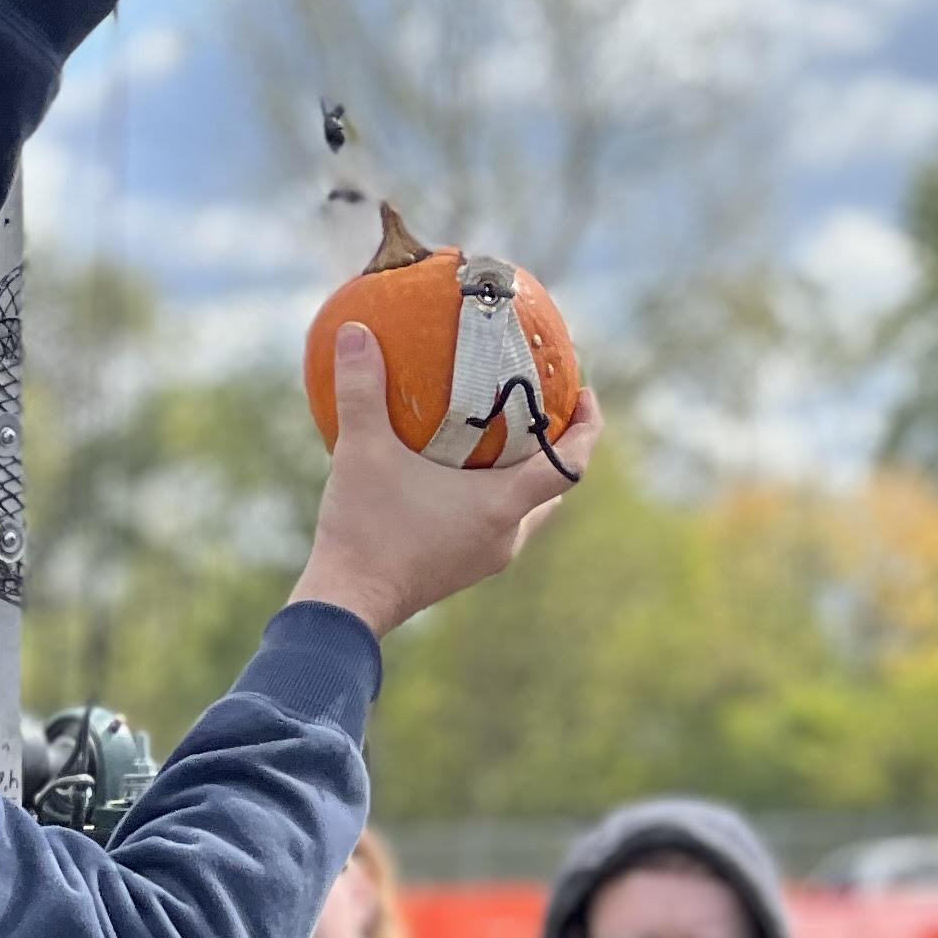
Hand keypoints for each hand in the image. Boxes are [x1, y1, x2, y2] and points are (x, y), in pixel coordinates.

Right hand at [290, 324, 600, 638]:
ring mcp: (487, 557)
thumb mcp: (361, 452)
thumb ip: (362, 390)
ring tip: (506, 436)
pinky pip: (497, 523)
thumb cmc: (364, 530)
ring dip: (525, 474)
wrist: (348, 605)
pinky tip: (460, 473)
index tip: (587, 394)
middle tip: (546, 407)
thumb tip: (356, 331)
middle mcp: (507, 535)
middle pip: (554, 488)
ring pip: (527, 509)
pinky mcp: (465, 568)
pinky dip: (494, 494)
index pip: (571, 465)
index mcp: (502, 506)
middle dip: (559, 448)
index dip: (588, 428)